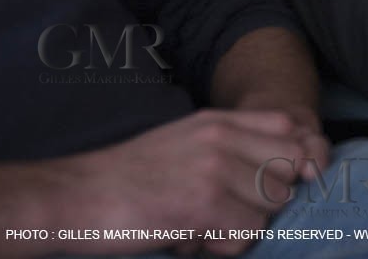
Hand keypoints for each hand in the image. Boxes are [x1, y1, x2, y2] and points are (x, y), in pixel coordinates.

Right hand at [68, 109, 327, 255]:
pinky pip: (247, 232)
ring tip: (205, 228)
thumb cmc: (126, 179)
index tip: (280, 182)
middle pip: (289, 168)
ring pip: (272, 205)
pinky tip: (192, 240)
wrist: (72, 196)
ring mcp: (215, 168)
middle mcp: (221, 138)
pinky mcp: (204, 203)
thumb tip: (282, 170)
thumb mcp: (183, 143)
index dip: (295, 157)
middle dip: (268, 198)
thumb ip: (227, 147)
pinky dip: (225, 245)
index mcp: (217, 121)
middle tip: (229, 214)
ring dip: (244, 226)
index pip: (288, 126)